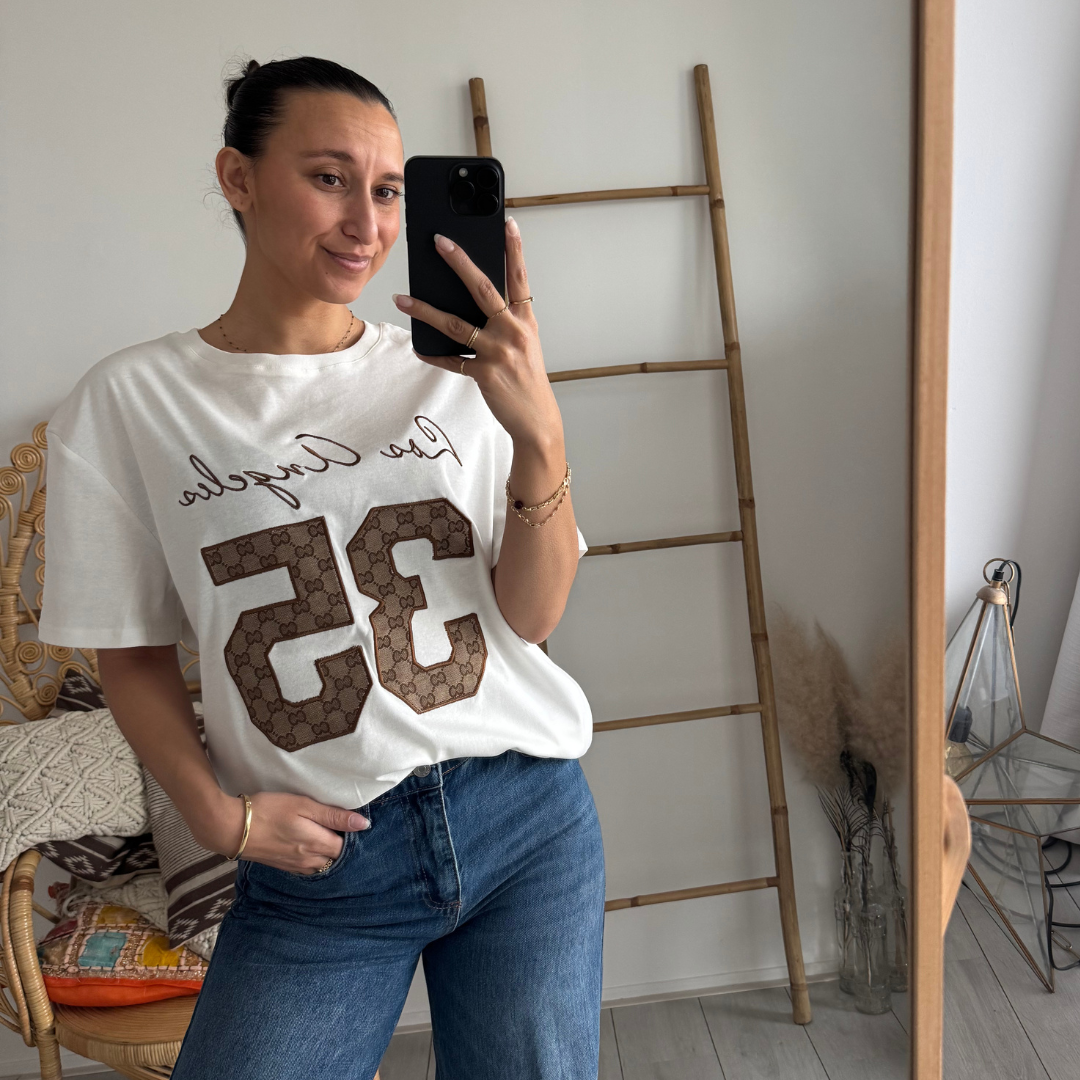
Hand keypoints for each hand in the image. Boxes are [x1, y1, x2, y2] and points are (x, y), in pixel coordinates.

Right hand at [197, 790, 369, 875]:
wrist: (230, 828)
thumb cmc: (268, 810)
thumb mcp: (303, 805)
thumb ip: (333, 815)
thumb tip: (363, 824)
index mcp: (316, 844)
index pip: (347, 847)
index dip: (352, 835)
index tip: (352, 822)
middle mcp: (308, 860)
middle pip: (336, 859)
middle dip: (342, 846)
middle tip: (340, 827)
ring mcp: (294, 866)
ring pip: (322, 865)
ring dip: (328, 854)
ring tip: (326, 835)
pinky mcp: (283, 867)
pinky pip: (307, 869)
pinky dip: (314, 860)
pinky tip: (310, 847)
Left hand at [392, 217, 562, 452]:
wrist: (537, 419)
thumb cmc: (527, 378)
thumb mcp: (524, 343)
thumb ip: (505, 320)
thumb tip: (472, 299)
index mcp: (525, 320)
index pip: (519, 278)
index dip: (514, 249)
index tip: (507, 222)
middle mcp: (513, 331)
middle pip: (483, 289)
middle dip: (459, 262)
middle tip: (439, 241)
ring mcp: (498, 352)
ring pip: (456, 324)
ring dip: (426, 310)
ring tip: (403, 299)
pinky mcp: (484, 374)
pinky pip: (451, 360)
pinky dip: (432, 353)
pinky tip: (417, 346)